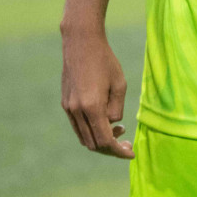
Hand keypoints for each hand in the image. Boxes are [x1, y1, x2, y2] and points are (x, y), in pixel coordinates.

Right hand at [60, 27, 132, 158]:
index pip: (105, 140)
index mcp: (92, 107)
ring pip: (84, 137)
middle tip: (127, 142)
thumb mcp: (120, 84)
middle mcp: (77, 111)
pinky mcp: (65, 104)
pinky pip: (78, 126)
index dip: (119, 150)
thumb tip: (113, 125)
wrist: (81, 43)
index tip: (131, 153)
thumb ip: (117, 109)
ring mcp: (68, 108)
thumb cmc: (105, 61)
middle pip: (93, 143)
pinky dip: (91, 131)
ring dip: (100, 140)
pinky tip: (104, 122)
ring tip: (118, 130)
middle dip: (111, 148)